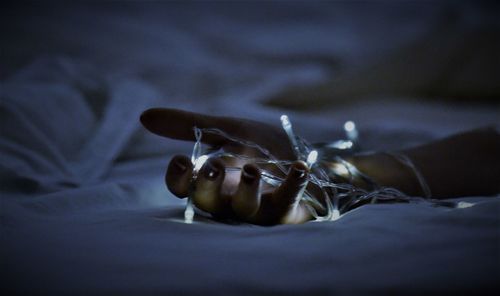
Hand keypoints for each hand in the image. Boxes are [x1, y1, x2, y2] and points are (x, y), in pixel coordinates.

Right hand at [140, 108, 316, 224]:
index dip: (178, 178)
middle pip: (209, 202)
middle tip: (211, 167)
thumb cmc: (259, 147)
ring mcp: (259, 207)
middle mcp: (230, 198)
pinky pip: (288, 202)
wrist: (301, 152)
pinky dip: (294, 184)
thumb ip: (189, 125)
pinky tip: (300, 167)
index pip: (184, 188)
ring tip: (253, 169)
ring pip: (245, 208)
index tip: (181, 160)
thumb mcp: (226, 131)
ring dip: (247, 190)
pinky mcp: (287, 208)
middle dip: (207, 186)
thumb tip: (144, 116)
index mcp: (211, 180)